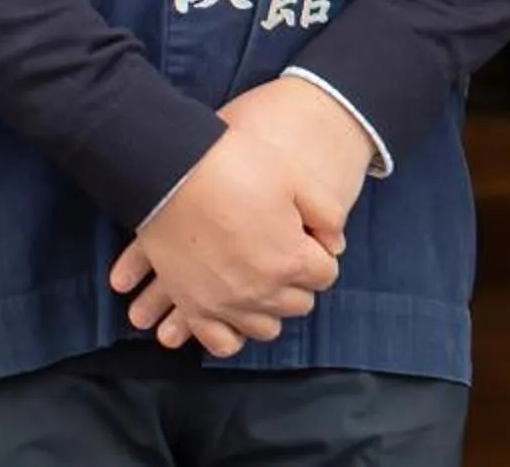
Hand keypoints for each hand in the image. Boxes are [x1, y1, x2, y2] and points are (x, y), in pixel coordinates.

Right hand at [103, 124, 340, 358]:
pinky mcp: (194, 307)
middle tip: (282, 251)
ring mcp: (226, 304)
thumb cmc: (235, 166)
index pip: (326, 274)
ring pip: (266, 327)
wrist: (173, 171)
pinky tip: (234, 309)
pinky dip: (232, 331)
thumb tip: (336, 245)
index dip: (319, 253)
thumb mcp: (295, 176)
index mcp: (291, 260)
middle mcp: (262, 291)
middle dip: (298, 279)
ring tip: (259, 278)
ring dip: (269, 306)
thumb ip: (327, 214)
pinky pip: (222, 342)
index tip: (305, 238)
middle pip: (299, 303)